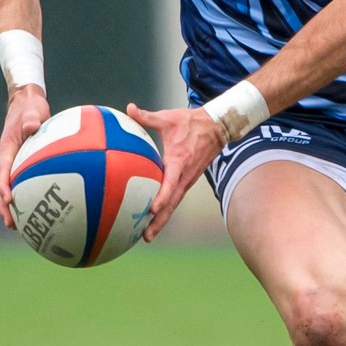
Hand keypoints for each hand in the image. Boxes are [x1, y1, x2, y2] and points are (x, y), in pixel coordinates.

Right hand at [0, 84, 51, 228]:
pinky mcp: (23, 165)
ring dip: (11, 208)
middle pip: (1, 187)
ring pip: (9, 189)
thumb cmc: (30, 107)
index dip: (3, 187)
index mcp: (7, 149)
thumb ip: (32, 118)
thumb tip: (33, 126)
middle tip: (10, 224)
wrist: (27, 103)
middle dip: (4, 207)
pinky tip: (39, 211)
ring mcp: (14, 163)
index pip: (2, 172)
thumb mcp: (32, 109)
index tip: (9, 200)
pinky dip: (27, 197)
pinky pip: (23, 184)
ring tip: (19, 227)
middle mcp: (8, 159)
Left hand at [125, 102, 226, 241]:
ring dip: (162, 221)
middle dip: (159, 222)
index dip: (162, 197)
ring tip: (146, 236)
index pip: (170, 183)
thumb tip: (129, 108)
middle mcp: (185, 176)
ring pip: (174, 205)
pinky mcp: (187, 181)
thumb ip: (147, 117)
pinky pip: (175, 199)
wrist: (217, 127)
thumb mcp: (168, 117)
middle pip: (172, 204)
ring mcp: (187, 181)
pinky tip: (153, 219)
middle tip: (145, 237)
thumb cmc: (191, 122)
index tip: (151, 209)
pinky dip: (165, 211)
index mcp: (180, 161)